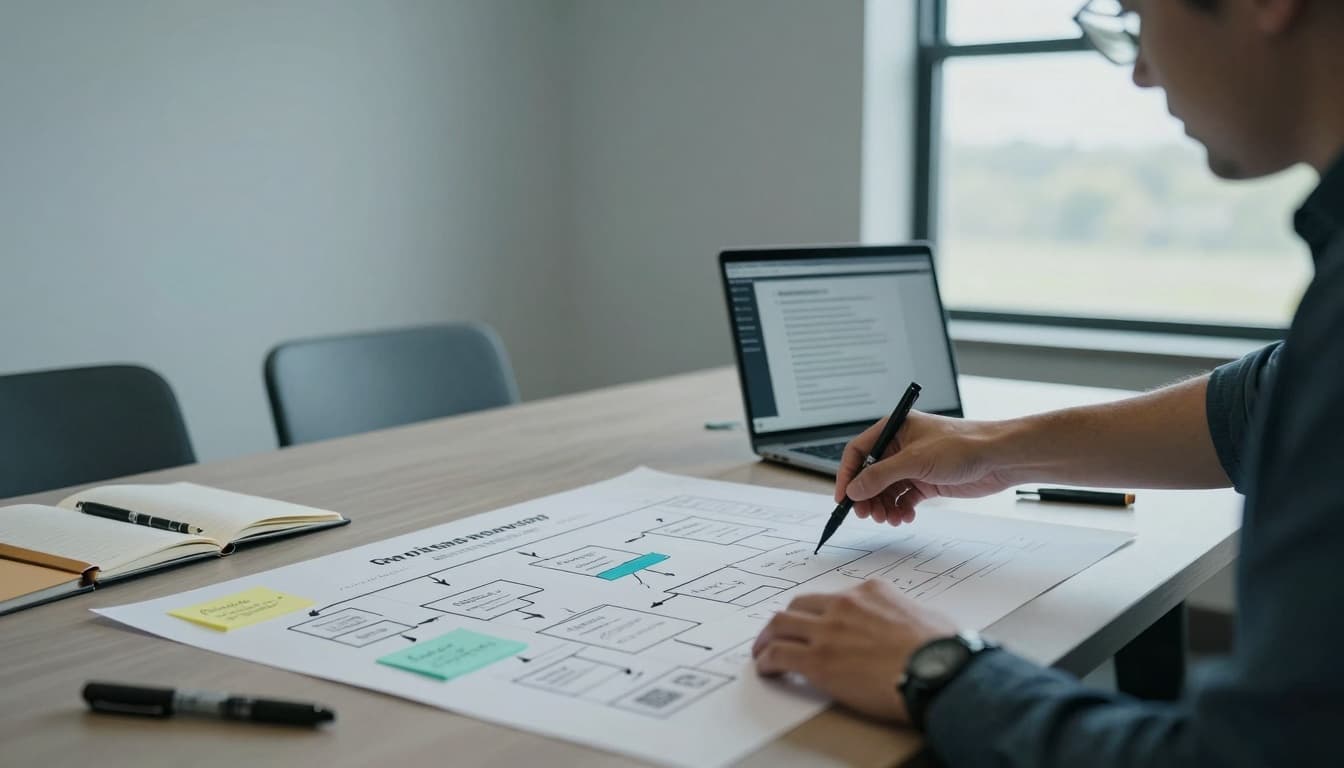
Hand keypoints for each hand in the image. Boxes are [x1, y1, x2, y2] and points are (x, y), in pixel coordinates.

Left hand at [751, 580, 956, 722]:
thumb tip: (909, 625)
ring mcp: (827, 631)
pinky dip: (766, 661)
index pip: (834, 598)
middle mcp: (844, 605)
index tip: (817, 625)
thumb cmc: (942, 650)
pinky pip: (778, 655)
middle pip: (799, 605)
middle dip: (787, 620)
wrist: (938, 671)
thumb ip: (905, 615)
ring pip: (780, 624)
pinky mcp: (817, 661)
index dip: (822, 614)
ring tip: (762, 652)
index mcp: (870, 592)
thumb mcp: (926, 616)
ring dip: (767, 638)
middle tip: (779, 634)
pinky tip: (766, 669)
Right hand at [836, 411, 1020, 526]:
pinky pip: (903, 498)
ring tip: (889, 518)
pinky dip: (900, 509)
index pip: (859, 451)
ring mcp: (913, 465)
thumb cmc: (963, 445)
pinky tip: (905, 517)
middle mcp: (901, 447)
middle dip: (867, 496)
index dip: (848, 474)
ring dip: (884, 506)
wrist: (998, 458)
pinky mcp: (926, 481)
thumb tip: (854, 489)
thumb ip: (880, 476)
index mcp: (894, 430)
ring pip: (886, 490)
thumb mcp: (915, 460)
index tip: (844, 497)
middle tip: (868, 515)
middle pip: (870, 474)